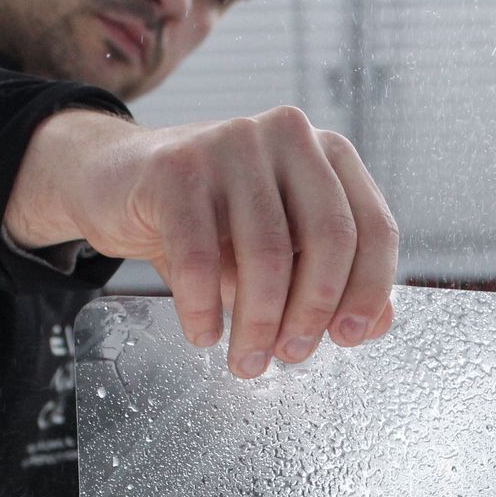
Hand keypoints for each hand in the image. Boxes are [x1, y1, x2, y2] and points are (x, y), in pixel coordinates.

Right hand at [7, 106, 398, 378]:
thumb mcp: (280, 249)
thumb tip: (378, 323)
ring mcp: (232, 143)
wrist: (117, 182)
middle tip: (291, 357)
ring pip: (266, 254)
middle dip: (312, 313)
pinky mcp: (176, 167)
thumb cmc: (213, 223)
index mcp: (328, 154)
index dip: (368, 292)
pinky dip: (204, 311)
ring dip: (258, 324)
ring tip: (246, 361)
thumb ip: (334, 280)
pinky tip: (203, 335)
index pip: (373, 228)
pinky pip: (200, 259)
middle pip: (327, 240)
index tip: (348, 340)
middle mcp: (289, 135)